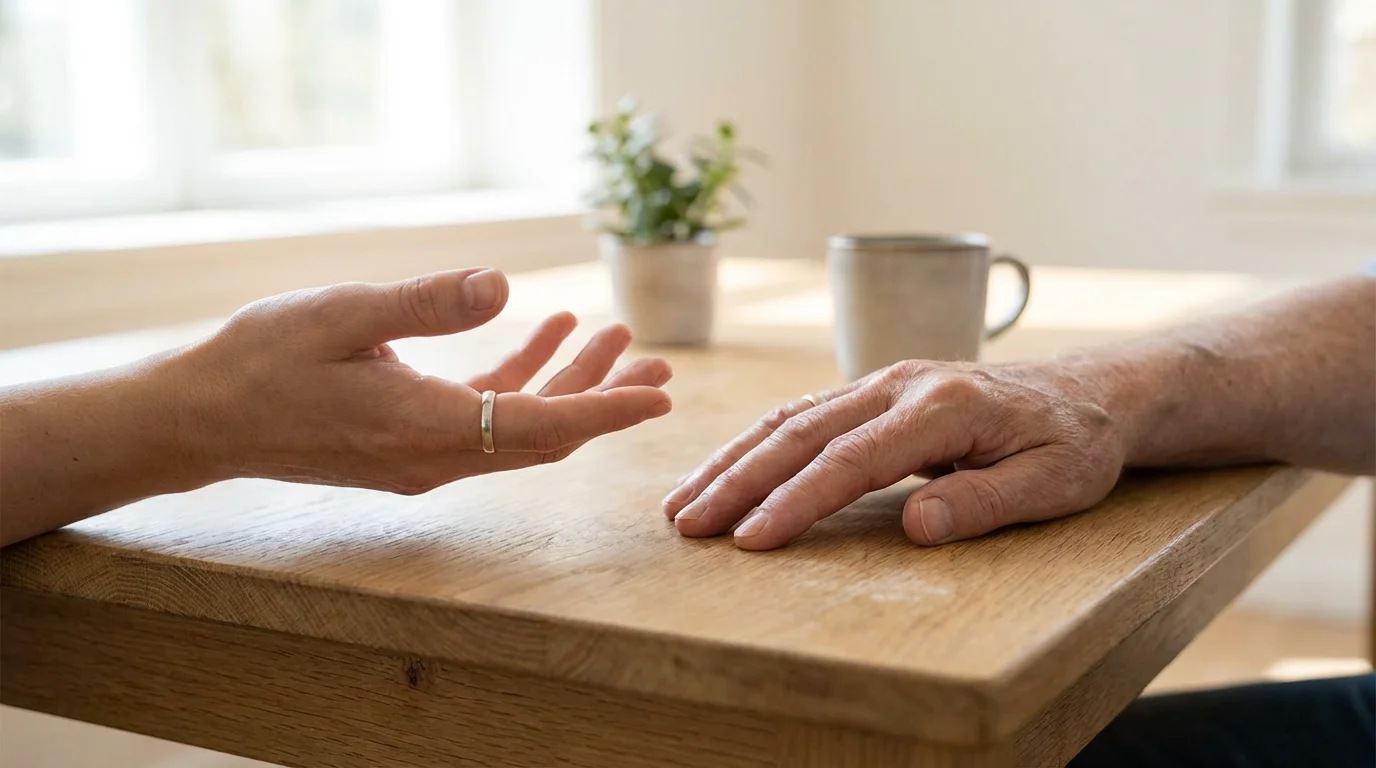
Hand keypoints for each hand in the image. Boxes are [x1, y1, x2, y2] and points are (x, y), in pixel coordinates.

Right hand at [177, 267, 671, 492]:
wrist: (200, 419)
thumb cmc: (262, 362)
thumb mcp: (343, 315)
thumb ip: (427, 302)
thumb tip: (503, 284)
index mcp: (427, 429)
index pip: (542, 429)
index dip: (606, 411)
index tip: (659, 397)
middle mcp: (435, 457)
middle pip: (544, 434)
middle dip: (603, 398)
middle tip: (657, 364)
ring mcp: (422, 457)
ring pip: (518, 427)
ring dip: (566, 384)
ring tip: (614, 338)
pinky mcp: (406, 445)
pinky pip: (481, 417)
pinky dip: (516, 379)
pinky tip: (540, 331)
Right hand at [662, 360, 1126, 548]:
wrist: (1088, 393)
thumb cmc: (1074, 444)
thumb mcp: (1054, 482)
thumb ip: (985, 502)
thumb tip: (914, 529)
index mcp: (941, 406)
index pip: (851, 459)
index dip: (795, 501)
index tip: (749, 540)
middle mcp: (900, 384)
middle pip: (801, 431)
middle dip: (738, 479)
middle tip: (687, 524)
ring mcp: (883, 382)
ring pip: (791, 417)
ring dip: (733, 459)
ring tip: (683, 502)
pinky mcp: (874, 392)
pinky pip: (804, 415)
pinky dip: (757, 445)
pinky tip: (726, 470)